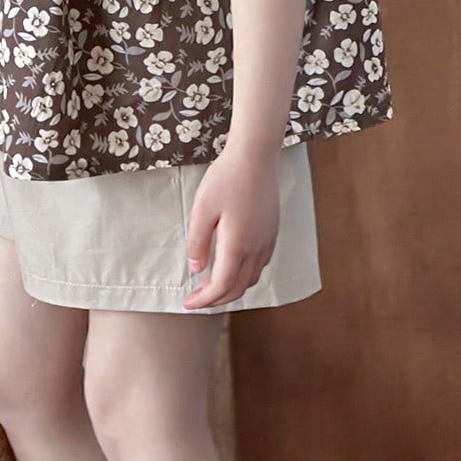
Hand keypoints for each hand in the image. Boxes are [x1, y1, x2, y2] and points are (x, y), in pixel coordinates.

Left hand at [181, 146, 280, 310]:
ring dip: (231, 287)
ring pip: (251, 278)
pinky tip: (232, 265)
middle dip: (216, 299)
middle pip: (238, 288)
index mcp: (237, 245)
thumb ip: (198, 242)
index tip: (188, 304)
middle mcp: (256, 247)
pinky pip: (260, 264)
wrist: (255, 156)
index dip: (204, 300)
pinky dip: (244, 274)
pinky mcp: (272, 231)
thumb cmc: (226, 179)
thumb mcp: (202, 210)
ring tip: (211, 284)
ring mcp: (267, 240)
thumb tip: (196, 269)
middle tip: (196, 298)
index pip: (221, 286)